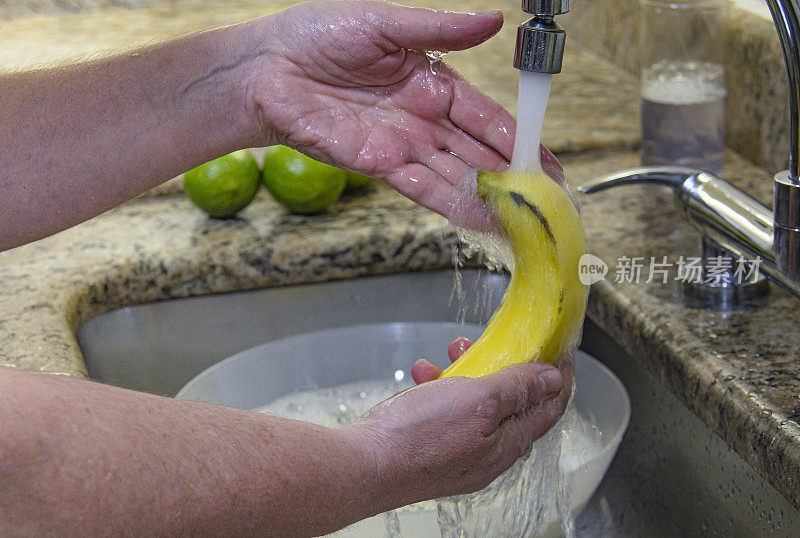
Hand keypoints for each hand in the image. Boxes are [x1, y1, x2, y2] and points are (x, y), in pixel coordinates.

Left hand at [245, 1, 560, 229]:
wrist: (266, 68)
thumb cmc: (317, 34)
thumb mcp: (384, 22)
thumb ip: (439, 30)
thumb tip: (493, 22)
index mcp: (432, 82)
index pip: (485, 116)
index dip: (518, 138)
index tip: (547, 161)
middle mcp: (422, 119)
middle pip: (477, 153)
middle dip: (513, 177)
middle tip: (548, 201)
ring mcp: (402, 146)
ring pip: (455, 176)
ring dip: (489, 199)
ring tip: (525, 220)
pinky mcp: (377, 166)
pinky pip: (422, 188)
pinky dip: (453, 204)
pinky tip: (484, 219)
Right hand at [344, 351, 571, 507]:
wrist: (364, 464)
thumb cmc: (417, 438)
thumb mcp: (478, 401)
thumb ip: (517, 388)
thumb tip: (551, 380)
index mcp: (507, 444)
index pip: (549, 408)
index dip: (557, 376)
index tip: (559, 349)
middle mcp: (486, 452)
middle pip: (512, 403)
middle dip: (506, 366)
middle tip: (499, 342)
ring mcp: (458, 450)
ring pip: (476, 403)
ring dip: (469, 372)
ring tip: (454, 352)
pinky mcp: (432, 445)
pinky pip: (446, 410)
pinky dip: (439, 386)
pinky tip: (424, 373)